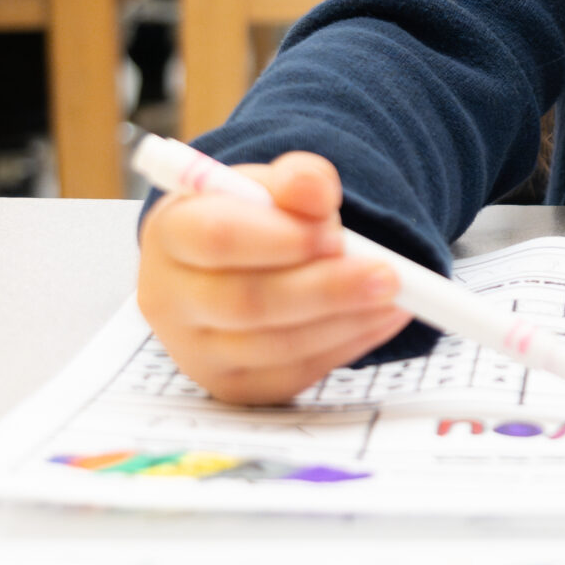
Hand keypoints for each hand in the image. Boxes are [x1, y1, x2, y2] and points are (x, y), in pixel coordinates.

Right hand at [134, 152, 409, 404]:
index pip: (218, 238)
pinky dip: (348, 345)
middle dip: (327, 289)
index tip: (334, 232)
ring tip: (394, 294)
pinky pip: (295, 373)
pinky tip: (381, 318)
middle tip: (387, 275)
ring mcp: (197, 352)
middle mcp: (170, 299)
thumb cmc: (249, 218)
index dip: (283, 238)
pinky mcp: (234, 385)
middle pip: (248, 303)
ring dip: (347, 320)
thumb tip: (316, 191)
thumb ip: (296, 180)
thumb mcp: (270, 184)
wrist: (231, 265)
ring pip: (277, 346)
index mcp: (171, 233)